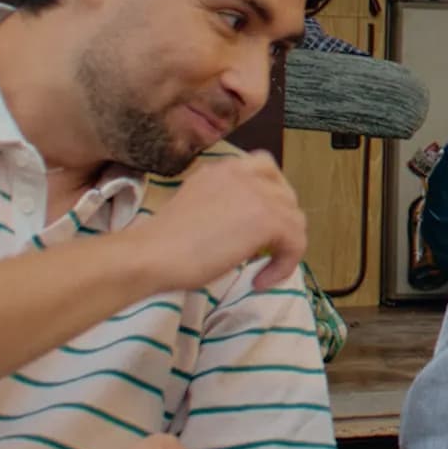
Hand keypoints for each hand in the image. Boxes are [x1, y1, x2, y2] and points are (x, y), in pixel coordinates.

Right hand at [135, 150, 305, 291]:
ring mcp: (257, 193)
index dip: (271, 195)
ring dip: (283, 247)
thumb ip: (226, 204)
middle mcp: (243, 173)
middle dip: (282, 222)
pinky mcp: (267, 219)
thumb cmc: (163, 242)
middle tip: (266, 250)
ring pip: (295, 219)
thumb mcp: (200, 207)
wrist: (151, 254)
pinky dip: (283, 266)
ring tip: (261, 269)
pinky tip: (259, 281)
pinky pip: (295, 243)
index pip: (265, 167)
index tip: (261, 222)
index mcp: (223, 168)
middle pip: (286, 193)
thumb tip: (250, 225)